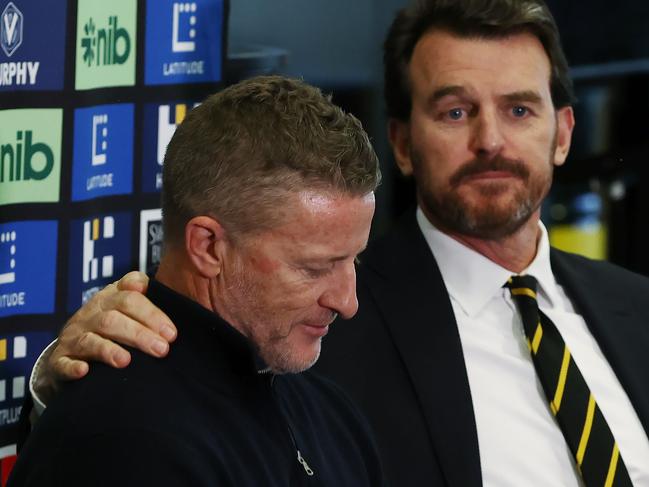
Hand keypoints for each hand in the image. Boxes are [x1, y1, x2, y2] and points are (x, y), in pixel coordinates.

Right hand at [35, 272, 175, 400]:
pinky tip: (84, 371)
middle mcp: (90, 313)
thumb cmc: (111, 329)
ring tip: (127, 361)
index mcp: (110, 298)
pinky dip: (73, 367)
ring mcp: (73, 336)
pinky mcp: (59, 360)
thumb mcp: (128, 311)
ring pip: (91, 339)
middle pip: (114, 318)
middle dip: (140, 334)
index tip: (171, 331)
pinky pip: (63, 362)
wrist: (69, 352)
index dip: (152, 311)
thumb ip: (150, 304)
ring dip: (109, 350)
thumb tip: (178, 302)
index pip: (130, 295)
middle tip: (163, 349)